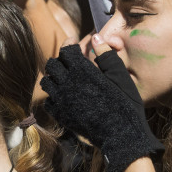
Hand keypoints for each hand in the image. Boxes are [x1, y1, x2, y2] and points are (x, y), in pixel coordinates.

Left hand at [40, 39, 161, 171]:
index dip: (69, 45)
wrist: (120, 134)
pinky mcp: (61, 116)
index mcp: (83, 71)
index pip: (66, 51)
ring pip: (46, 82)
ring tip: (65, 78)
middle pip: (52, 65)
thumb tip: (95, 37)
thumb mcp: (120, 76)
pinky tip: (65, 96)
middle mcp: (68, 84)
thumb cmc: (125, 103)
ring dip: (54, 77)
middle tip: (69, 62)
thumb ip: (106, 55)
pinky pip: (48, 101)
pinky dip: (54, 96)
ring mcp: (62, 101)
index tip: (74, 43)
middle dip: (60, 60)